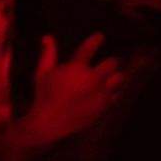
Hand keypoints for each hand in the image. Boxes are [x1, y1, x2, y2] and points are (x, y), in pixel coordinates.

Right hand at [5, 33, 137, 160]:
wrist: (49, 124)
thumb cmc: (44, 96)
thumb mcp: (42, 73)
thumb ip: (48, 54)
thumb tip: (48, 36)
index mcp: (76, 68)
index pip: (90, 47)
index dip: (97, 39)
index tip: (100, 37)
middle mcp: (92, 78)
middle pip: (112, 63)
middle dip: (109, 63)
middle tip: (105, 65)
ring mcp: (100, 93)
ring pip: (119, 78)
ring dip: (114, 77)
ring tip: (108, 79)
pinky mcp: (104, 106)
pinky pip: (116, 95)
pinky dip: (112, 93)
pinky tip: (105, 93)